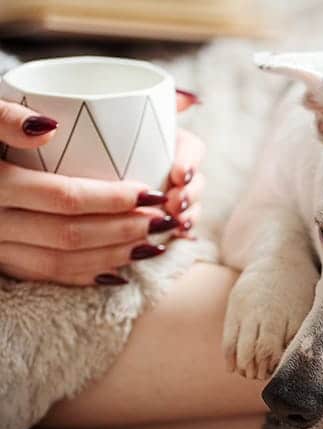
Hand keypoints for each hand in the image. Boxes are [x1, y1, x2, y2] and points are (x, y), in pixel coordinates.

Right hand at [0, 89, 204, 285]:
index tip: (151, 191)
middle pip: (69, 235)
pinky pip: (44, 276)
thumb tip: (49, 125)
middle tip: (164, 220)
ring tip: (155, 245)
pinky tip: (119, 271)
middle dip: (124, 231)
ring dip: (113, 257)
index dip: (113, 199)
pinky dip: (85, 276)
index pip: (64, 198)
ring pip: (60, 263)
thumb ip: (5, 114)